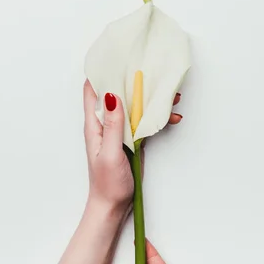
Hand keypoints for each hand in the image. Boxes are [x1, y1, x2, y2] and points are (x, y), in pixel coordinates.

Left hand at [83, 81, 182, 212]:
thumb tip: (112, 95)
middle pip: (118, 94)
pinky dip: (158, 118)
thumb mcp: (110, 153)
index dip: (100, 72)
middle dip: (134, 82)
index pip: (92, 91)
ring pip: (135, 107)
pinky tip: (172, 117)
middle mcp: (106, 124)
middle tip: (152, 71)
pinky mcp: (132, 140)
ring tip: (171, 96)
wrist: (113, 206)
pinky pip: (145, 122)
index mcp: (95, 124)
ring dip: (152, 100)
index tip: (115, 56)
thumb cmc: (107, 183)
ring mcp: (120, 131)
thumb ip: (113, 125)